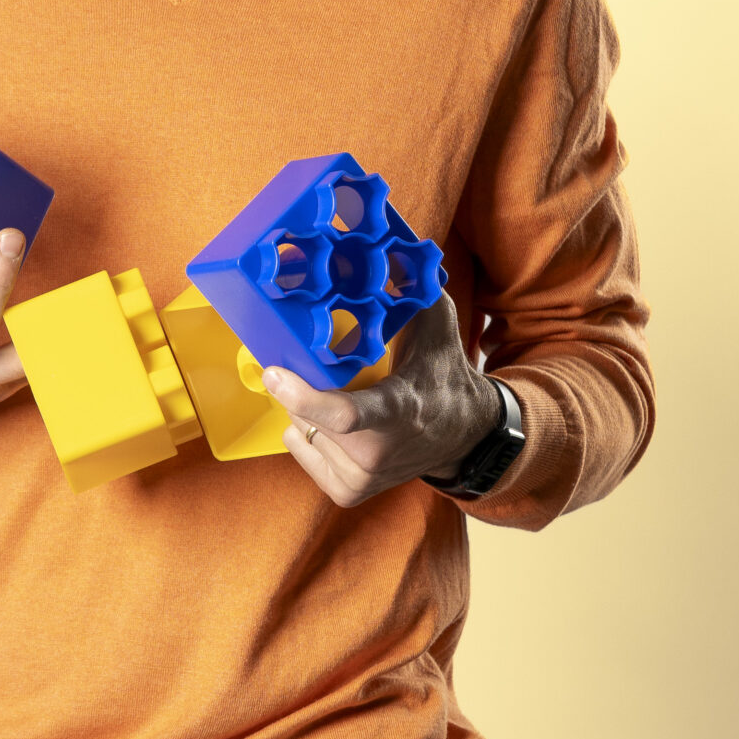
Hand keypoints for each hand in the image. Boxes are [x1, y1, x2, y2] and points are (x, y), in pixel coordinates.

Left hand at [265, 293, 508, 507]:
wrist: (464, 436)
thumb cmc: (444, 376)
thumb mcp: (437, 327)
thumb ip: (411, 289)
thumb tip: (391, 247)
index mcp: (399, 409)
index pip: (345, 415)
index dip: (301, 396)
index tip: (273, 372)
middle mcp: (379, 450)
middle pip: (312, 418)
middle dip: (302, 388)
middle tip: (306, 366)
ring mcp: (364, 477)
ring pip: (303, 432)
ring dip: (308, 411)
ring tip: (340, 398)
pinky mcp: (350, 492)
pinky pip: (302, 451)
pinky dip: (308, 434)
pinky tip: (334, 426)